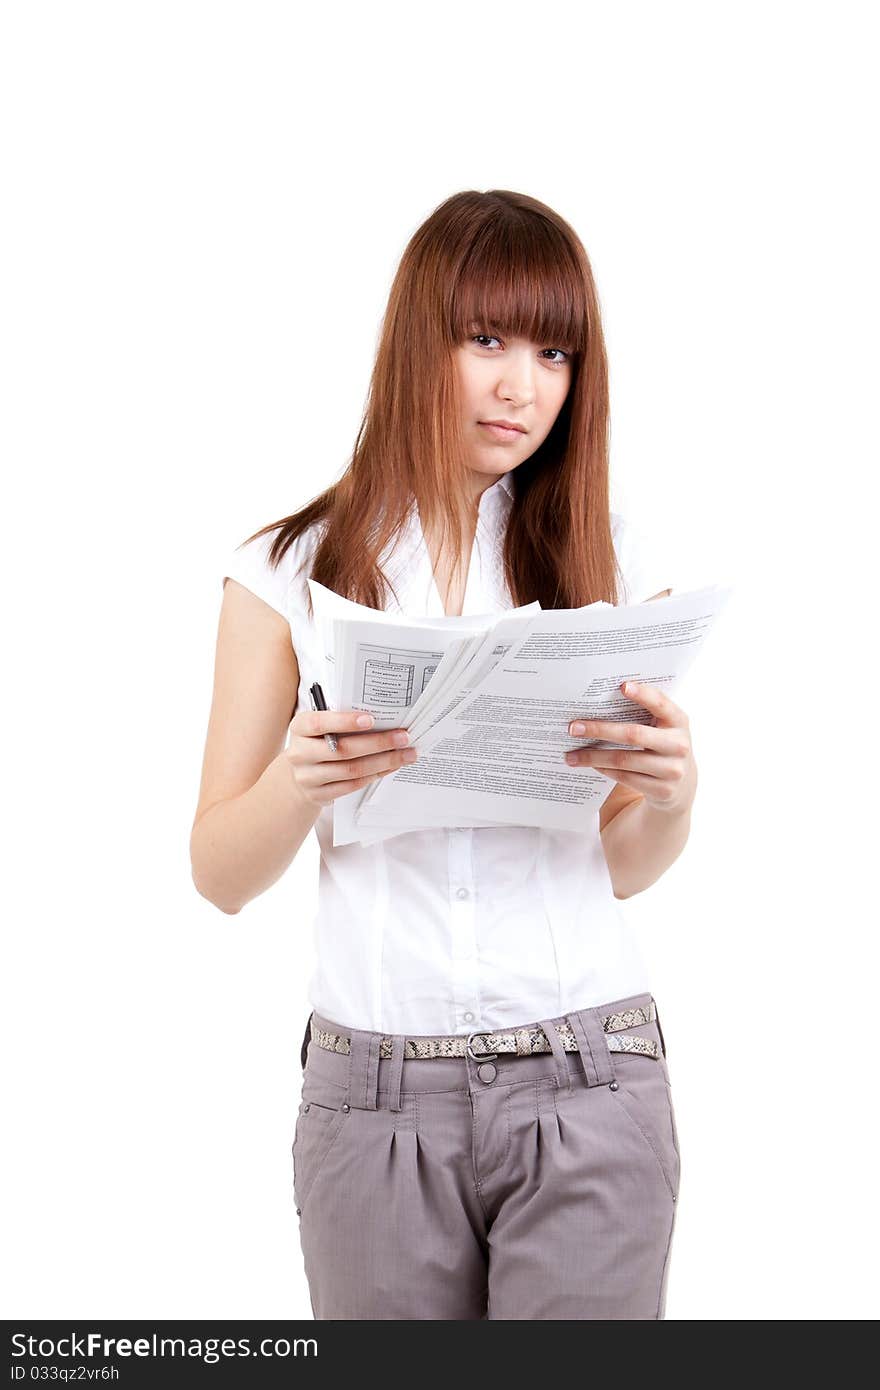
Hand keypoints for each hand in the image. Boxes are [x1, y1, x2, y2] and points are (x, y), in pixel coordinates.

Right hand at [284, 708, 418, 807]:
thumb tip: (383, 715)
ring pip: (351, 770)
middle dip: (378, 743)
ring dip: (384, 761)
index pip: (320, 723)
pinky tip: (391, 766)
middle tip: (403, 737)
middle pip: (342, 750)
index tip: (371, 719)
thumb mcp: (322, 725)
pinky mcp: (319, 794)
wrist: (299, 774)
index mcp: (300, 727)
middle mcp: (300, 753)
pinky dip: (376, 774)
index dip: (345, 722)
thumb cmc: (318, 741)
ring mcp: (308, 777)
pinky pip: (353, 785)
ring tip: (406, 753)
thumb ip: (341, 719)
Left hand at [564, 680, 696, 814]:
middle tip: (573, 727)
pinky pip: (625, 777)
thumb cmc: (661, 745)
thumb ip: (644, 714)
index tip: (622, 686)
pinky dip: (604, 769)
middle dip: (600, 730)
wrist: (681, 785)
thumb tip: (598, 703)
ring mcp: (672, 770)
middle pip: (634, 734)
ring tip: (571, 755)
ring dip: (593, 757)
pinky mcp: (662, 790)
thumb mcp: (662, 728)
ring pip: (624, 760)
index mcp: (679, 721)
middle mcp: (679, 745)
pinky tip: (590, 765)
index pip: (661, 704)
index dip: (643, 694)